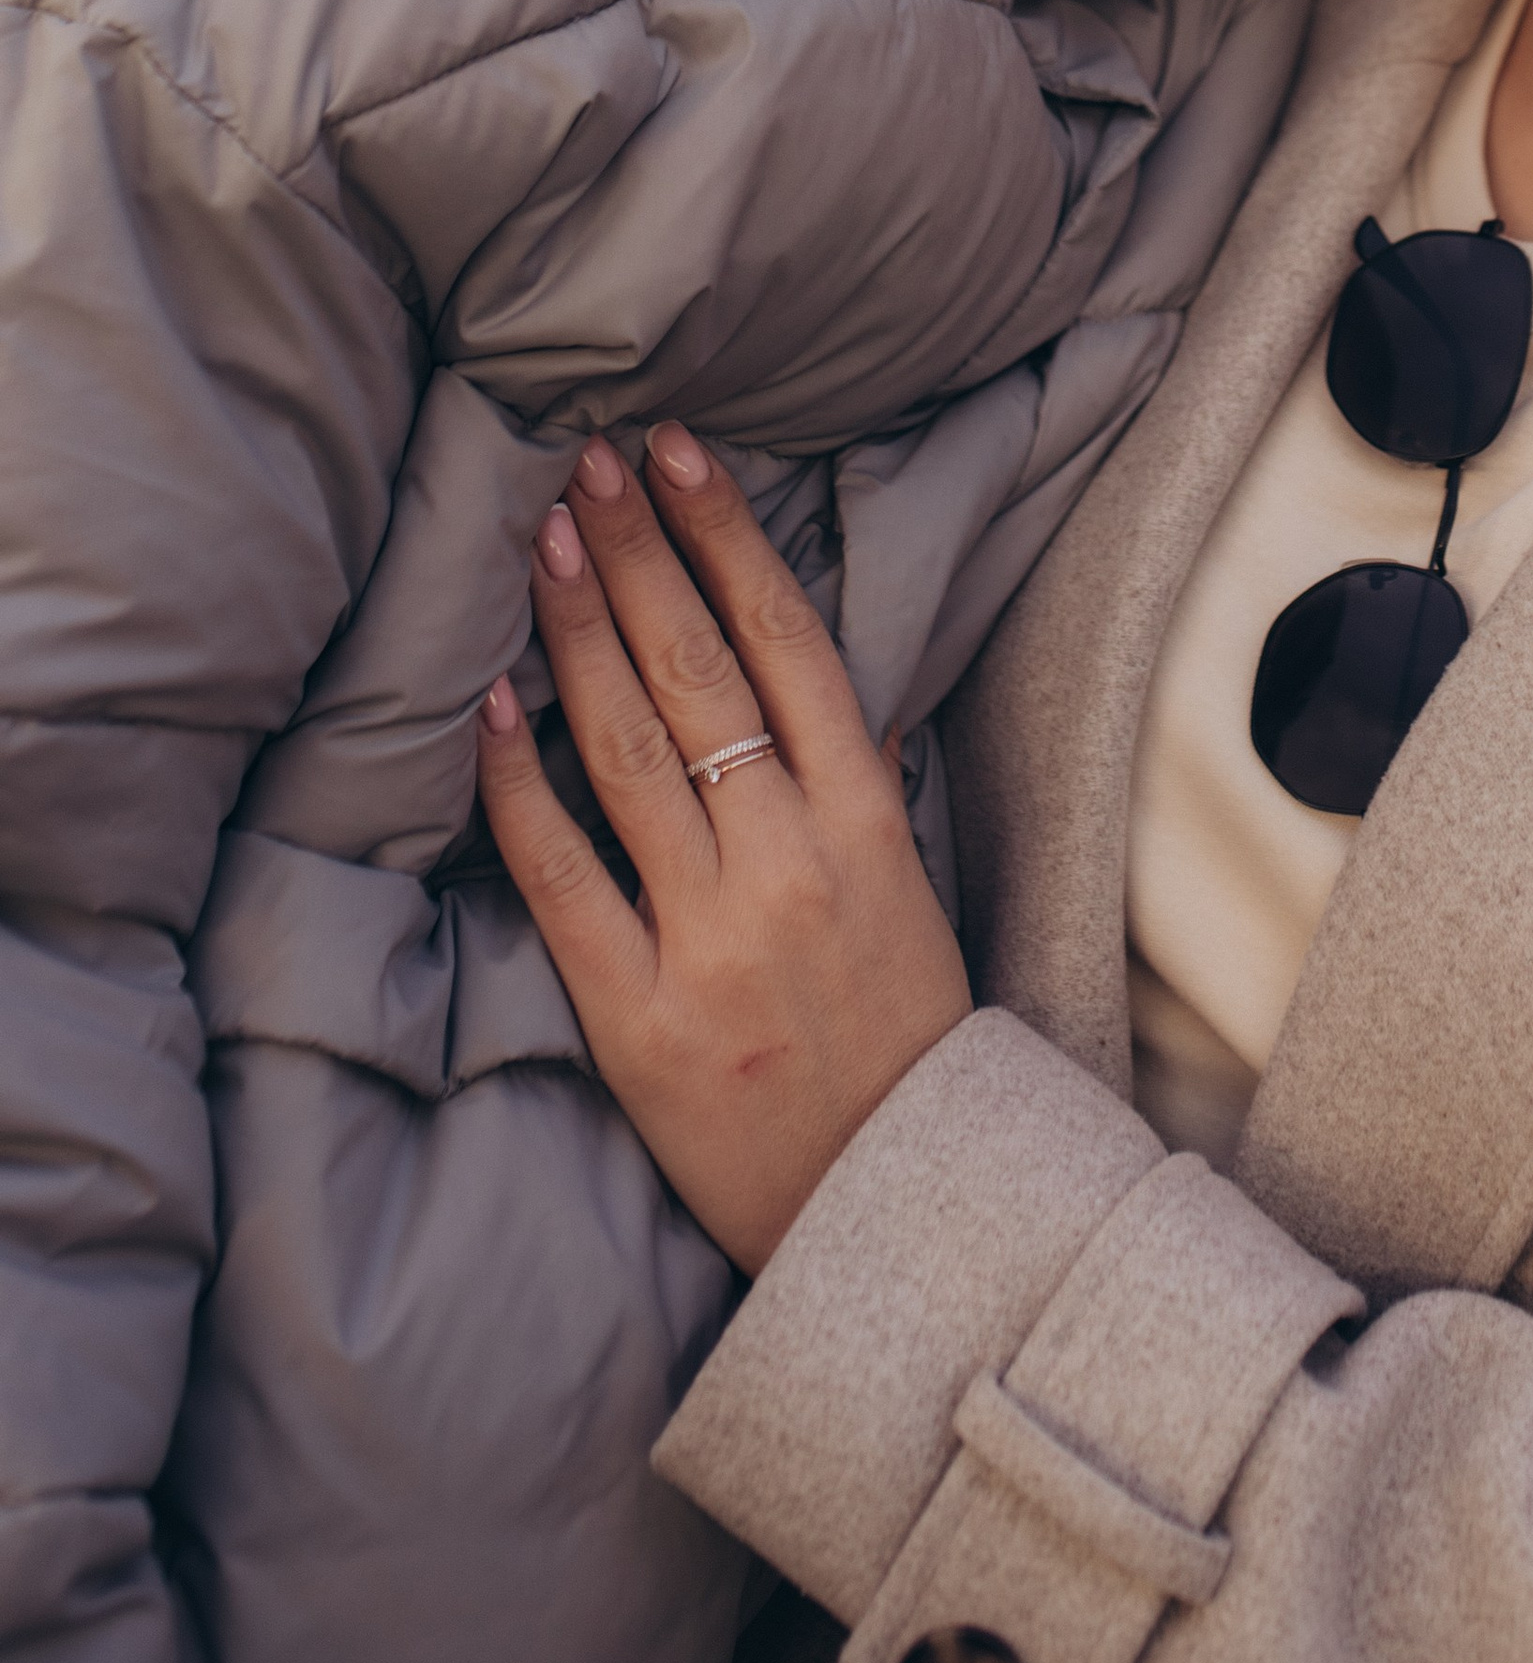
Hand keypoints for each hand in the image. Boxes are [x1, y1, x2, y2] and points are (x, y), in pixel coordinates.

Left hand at [477, 425, 970, 1272]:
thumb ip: (860, 787)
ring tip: (544, 537)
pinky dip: (522, 788)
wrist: (898, 1210)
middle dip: (640, 552)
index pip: (789, 641)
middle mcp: (790, 862)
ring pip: (629, 751)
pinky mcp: (637, 1015)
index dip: (726, 536)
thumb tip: (826, 686)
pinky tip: (492, 707)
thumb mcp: (911, 893)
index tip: (678, 452)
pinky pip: (565, 879)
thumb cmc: (903, 1038)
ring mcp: (711, 937)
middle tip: (587, 460)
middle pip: (699, 672)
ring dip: (579, 631)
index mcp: (868, 822)